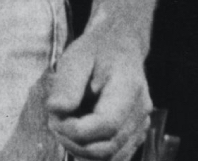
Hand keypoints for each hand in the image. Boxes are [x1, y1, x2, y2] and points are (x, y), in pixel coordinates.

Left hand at [46, 25, 151, 160]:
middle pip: (107, 147)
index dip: (76, 130)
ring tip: (67, 126)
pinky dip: (92, 152)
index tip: (56, 117)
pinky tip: (80, 133)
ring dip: (80, 149)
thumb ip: (67, 84)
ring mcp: (141, 124)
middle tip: (56, 122)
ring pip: (110, 157)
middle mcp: (141, 109)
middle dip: (73, 142)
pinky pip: (114, 156)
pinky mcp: (136, 134)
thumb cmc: (95, 52)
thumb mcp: (75, 58)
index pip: (107, 124)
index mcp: (128, 87)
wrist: (119, 47)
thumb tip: (58, 111)